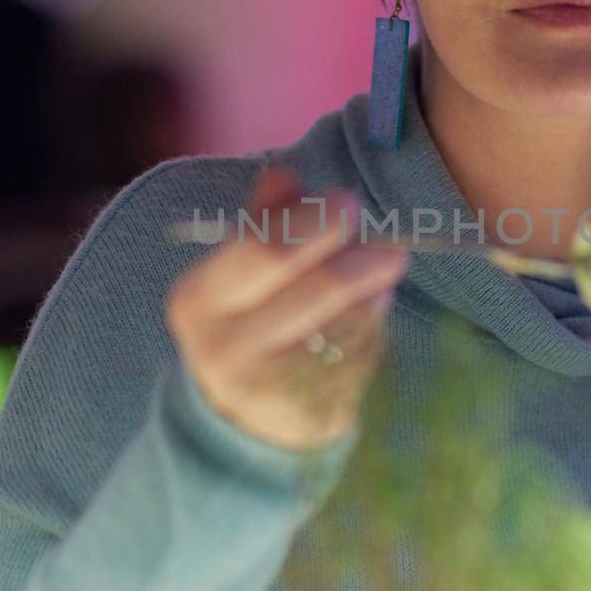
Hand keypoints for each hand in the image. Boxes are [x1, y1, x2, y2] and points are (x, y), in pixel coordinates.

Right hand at [165, 164, 406, 451]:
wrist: (241, 418)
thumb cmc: (248, 322)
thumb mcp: (240, 272)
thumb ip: (265, 221)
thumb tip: (282, 172)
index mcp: (199, 298)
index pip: (265, 250)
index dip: (315, 222)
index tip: (348, 201)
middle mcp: (222, 348)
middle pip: (318, 289)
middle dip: (362, 260)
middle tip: (391, 246)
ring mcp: (266, 389)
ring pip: (349, 326)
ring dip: (374, 295)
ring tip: (381, 276)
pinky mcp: (307, 416)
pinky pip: (360, 359)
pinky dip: (375, 330)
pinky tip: (372, 313)